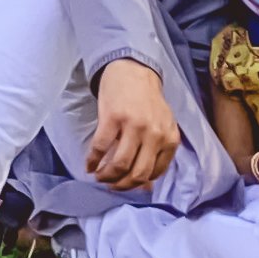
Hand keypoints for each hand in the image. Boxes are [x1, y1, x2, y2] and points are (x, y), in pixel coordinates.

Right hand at [84, 57, 182, 190]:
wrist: (133, 70)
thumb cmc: (147, 101)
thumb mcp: (161, 127)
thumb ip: (157, 154)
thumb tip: (146, 186)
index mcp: (170, 139)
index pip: (154, 173)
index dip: (137, 184)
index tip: (125, 184)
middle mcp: (155, 134)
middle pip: (138, 173)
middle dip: (121, 185)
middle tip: (110, 185)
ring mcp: (134, 126)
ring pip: (120, 164)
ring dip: (107, 176)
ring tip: (99, 176)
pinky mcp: (113, 118)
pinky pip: (101, 147)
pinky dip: (93, 160)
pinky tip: (89, 165)